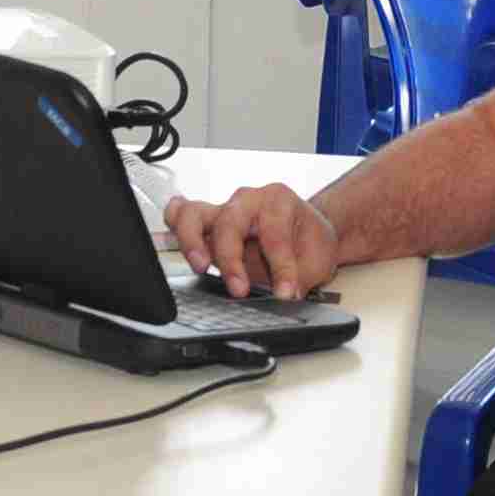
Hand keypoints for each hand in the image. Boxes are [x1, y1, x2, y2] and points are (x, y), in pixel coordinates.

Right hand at [167, 179, 341, 299]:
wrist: (306, 232)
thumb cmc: (310, 239)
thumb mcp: (318, 259)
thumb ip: (301, 277)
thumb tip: (285, 295)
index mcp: (278, 201)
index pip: (274, 235)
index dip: (281, 268)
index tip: (285, 293)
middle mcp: (247, 200)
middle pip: (227, 222)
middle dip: (231, 259)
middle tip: (239, 289)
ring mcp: (223, 209)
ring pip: (193, 214)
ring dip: (192, 242)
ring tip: (200, 267)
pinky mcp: (207, 224)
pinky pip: (180, 217)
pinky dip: (176, 232)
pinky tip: (182, 252)